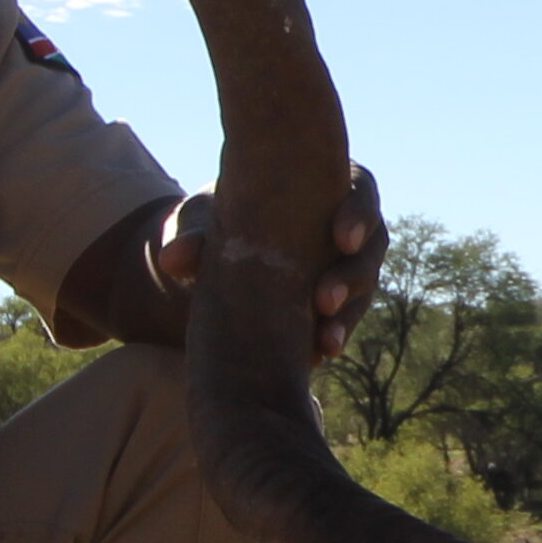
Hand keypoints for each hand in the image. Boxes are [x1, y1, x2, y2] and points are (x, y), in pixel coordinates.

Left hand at [150, 164, 387, 346]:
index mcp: (334, 185)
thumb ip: (196, 235)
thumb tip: (171, 261)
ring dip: (348, 317)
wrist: (217, 253)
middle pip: (370, 248)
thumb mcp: (206, 218)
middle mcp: (352, 226)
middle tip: (323, 301)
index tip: (340, 240)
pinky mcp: (341, 301)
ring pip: (364, 289)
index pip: (360, 194)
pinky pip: (346, 318)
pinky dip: (333, 335)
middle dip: (351, 277)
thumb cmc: (221, 217)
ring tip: (325, 343)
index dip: (357, 217)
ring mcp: (351, 265)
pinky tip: (316, 357)